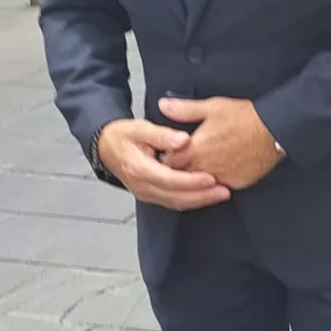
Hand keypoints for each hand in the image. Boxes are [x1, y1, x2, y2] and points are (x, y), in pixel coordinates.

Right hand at [96, 117, 229, 209]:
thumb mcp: (140, 128)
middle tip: (224, 190)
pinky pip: (172, 201)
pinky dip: (191, 200)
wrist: (106, 146)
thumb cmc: (123, 136)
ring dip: (199, 200)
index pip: (168, 179)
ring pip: (175, 202)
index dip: (190, 181)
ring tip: (221, 194)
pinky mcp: (151, 194)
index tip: (210, 177)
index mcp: (138, 168)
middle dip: (201, 195)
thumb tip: (182, 140)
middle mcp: (142, 185)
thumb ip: (162, 135)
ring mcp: (145, 192)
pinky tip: (206, 195)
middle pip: (174, 196)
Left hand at [156, 96, 285, 190]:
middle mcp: (205, 168)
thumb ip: (184, 110)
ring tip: (205, 162)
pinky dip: (217, 179)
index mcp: (195, 149)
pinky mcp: (236, 183)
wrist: (274, 131)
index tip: (172, 151)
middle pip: (182, 175)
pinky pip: (220, 185)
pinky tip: (222, 167)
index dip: (168, 155)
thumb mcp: (212, 107)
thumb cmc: (245, 118)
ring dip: (198, 175)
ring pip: (200, 183)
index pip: (168, 161)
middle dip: (181, 168)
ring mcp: (221, 178)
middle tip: (187, 157)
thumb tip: (164, 105)